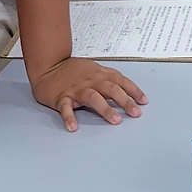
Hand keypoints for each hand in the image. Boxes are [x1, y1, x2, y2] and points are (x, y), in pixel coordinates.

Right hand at [31, 56, 146, 131]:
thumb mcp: (93, 69)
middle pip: (110, 89)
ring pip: (92, 97)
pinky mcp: (61, 97)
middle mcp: (90, 80)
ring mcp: (75, 89)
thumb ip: (108, 78)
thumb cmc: (72, 70)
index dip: (133, 91)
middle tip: (135, 113)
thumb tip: (126, 90)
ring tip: (115, 120)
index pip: (120, 81)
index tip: (143, 101)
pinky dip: (69, 117)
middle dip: (125, 101)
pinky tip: (73, 127)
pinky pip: (65, 108)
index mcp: (99, 74)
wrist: (48, 65)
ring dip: (105, 109)